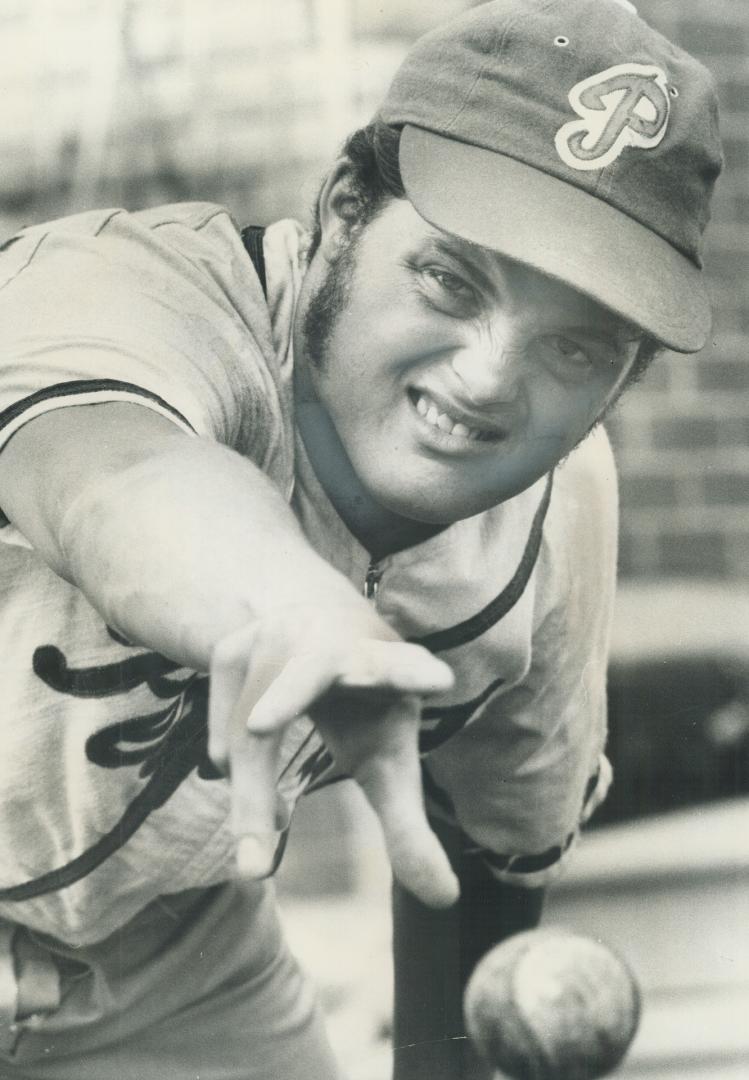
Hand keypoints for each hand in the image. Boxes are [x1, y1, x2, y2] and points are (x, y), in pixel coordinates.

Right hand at [208, 604, 458, 907]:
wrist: (308, 626)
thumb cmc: (363, 704)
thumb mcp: (388, 758)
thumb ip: (409, 827)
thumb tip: (445, 900)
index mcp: (392, 666)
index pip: (409, 666)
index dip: (419, 673)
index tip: (441, 680)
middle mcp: (334, 640)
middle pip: (312, 672)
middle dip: (288, 695)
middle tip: (260, 730)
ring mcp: (277, 635)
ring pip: (253, 722)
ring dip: (249, 793)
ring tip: (255, 861)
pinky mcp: (234, 648)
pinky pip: (222, 724)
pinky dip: (230, 764)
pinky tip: (245, 779)